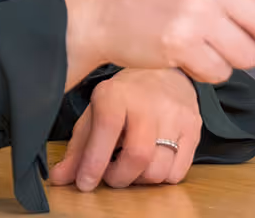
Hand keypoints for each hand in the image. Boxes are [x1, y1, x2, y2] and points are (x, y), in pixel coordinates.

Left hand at [50, 68, 201, 190]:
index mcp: (116, 94)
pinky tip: (154, 160)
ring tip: (134, 165)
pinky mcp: (194, 127)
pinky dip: (162, 176)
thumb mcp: (96, 113)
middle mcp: (148, 102)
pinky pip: (178, 172)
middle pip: (138, 157)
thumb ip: (78, 147)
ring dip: (141, 179)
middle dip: (120, 178)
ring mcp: (175, 115)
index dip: (93, 163)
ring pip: (159, 170)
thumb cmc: (126, 96)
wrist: (166, 72)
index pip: (106, 131)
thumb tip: (60, 178)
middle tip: (112, 174)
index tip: (86, 182)